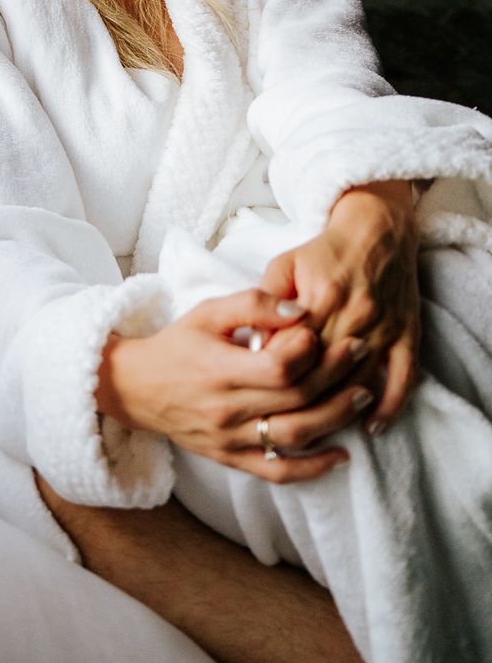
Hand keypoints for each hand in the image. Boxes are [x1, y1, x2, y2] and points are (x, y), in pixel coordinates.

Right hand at [97, 290, 374, 481]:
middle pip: (295, 400)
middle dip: (336, 375)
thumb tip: (300, 311)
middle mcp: (226, 410)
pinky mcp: (231, 459)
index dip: (310, 350)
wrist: (135, 388)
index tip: (327, 331)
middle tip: (362, 351)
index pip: (279, 368)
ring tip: (363, 394)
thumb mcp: (207, 312)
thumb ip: (253, 303)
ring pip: (294, 436)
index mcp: (218, 370)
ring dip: (335, 417)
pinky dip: (314, 468)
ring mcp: (229, 440)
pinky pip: (278, 472)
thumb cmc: (177, 344)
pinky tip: (342, 455)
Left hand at [260, 181, 419, 433]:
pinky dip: (388, 406)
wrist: (377, 230)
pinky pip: (402, 378)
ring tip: (318, 432)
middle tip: (284, 422)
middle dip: (304, 399)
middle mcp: (355, 315)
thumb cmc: (324, 251)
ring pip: (361, 380)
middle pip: (327, 371)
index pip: (295, 349)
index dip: (277, 374)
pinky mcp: (406, 335)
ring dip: (341, 409)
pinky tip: (371, 427)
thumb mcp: (284, 264)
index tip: (260, 394)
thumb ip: (265, 301)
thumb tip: (255, 343)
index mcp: (320, 297)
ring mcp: (384, 327)